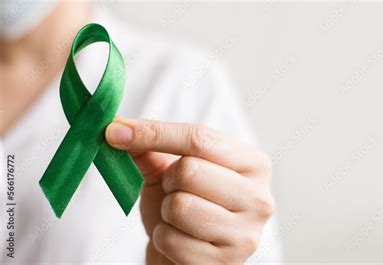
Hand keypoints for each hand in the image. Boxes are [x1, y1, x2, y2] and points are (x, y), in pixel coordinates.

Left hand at [105, 118, 273, 264]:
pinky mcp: (225, 263)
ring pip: (180, 206)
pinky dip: (164, 239)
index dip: (155, 133)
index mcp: (253, 164)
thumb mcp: (170, 171)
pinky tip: (181, 240)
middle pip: (189, 170)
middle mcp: (258, 197)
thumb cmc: (184, 208)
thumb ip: (151, 147)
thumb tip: (118, 128)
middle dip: (168, 181)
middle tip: (175, 191)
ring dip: (167, 212)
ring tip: (180, 218)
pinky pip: (172, 240)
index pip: (200, 138)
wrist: (186, 256)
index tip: (117, 131)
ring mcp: (246, 234)